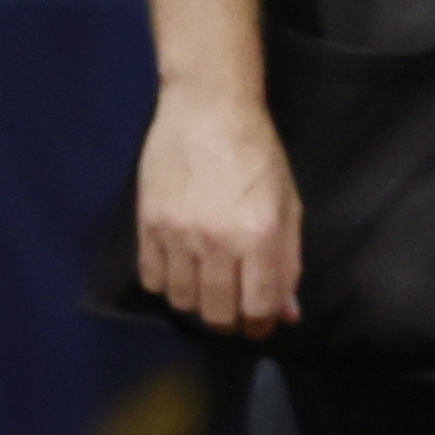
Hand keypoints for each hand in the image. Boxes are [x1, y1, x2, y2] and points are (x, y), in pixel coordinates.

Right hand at [135, 85, 300, 334]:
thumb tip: (286, 313)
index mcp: (259, 235)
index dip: (260, 326)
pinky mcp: (147, 224)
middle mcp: (216, 240)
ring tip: (208, 290)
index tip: (259, 326)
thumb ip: (288, 262)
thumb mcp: (287, 204)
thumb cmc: (257, 153)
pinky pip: (151, 279)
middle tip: (235, 311)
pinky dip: (167, 285)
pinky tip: (182, 271)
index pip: (257, 307)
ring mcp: (177, 233)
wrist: (208, 108)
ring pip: (182, 302)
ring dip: (198, 305)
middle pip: (217, 313)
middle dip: (230, 321)